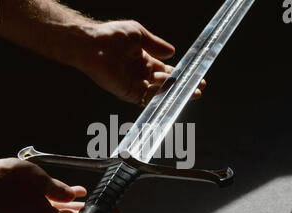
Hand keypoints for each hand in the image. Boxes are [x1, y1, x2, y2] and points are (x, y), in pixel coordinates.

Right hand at [0, 158, 90, 212]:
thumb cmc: (5, 180)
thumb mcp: (41, 180)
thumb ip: (60, 190)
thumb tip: (73, 196)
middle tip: (106, 209)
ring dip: (77, 209)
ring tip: (93, 201)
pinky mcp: (25, 208)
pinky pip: (49, 208)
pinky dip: (62, 202)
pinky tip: (71, 192)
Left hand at [73, 20, 206, 103]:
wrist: (94, 45)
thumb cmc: (112, 36)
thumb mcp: (140, 35)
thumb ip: (156, 45)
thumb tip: (172, 52)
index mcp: (142, 59)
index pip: (164, 69)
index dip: (179, 72)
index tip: (194, 73)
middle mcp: (140, 73)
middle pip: (165, 82)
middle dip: (182, 85)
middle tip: (198, 87)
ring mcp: (135, 84)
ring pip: (159, 91)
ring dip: (175, 92)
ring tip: (192, 92)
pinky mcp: (129, 93)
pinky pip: (148, 97)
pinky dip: (161, 96)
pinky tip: (174, 94)